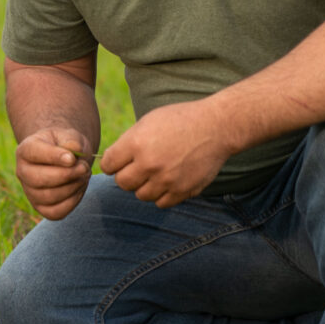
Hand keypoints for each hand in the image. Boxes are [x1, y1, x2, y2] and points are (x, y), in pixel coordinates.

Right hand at [15, 128, 93, 219]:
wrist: (66, 158)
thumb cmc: (65, 145)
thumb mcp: (69, 135)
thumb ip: (71, 140)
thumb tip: (73, 151)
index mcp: (25, 150)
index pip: (34, 153)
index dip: (54, 157)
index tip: (72, 158)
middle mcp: (22, 172)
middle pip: (39, 179)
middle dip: (67, 175)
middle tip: (84, 168)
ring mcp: (29, 192)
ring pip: (49, 197)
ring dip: (72, 188)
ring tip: (84, 176)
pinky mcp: (41, 207)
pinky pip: (55, 212)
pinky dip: (72, 202)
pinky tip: (79, 188)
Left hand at [100, 100, 230, 208]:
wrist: (216, 126)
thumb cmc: (180, 120)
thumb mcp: (148, 122)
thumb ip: (128, 143)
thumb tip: (111, 162)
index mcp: (136, 144)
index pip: (108, 165)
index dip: (111, 163)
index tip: (117, 161)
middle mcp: (149, 164)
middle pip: (122, 183)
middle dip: (126, 175)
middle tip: (136, 167)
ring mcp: (167, 180)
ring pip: (141, 195)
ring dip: (144, 186)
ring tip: (155, 172)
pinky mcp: (183, 191)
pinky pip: (161, 202)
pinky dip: (161, 194)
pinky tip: (167, 180)